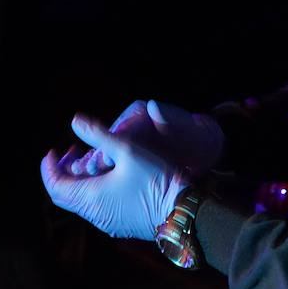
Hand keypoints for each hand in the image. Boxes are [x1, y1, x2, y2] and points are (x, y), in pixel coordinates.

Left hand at [41, 113, 189, 240]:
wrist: (185, 213)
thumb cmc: (157, 179)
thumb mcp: (127, 149)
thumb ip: (99, 135)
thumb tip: (75, 121)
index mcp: (90, 199)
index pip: (54, 186)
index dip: (48, 167)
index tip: (53, 150)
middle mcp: (95, 215)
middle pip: (64, 195)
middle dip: (61, 172)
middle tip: (70, 151)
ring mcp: (108, 223)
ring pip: (80, 202)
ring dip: (78, 180)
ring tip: (89, 158)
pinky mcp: (121, 225)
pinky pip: (95, 208)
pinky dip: (91, 190)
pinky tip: (107, 175)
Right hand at [82, 99, 223, 175]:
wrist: (200, 150)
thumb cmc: (193, 138)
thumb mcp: (185, 129)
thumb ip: (168, 119)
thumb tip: (153, 106)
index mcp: (139, 112)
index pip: (123, 128)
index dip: (113, 143)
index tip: (107, 157)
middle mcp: (130, 122)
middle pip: (111, 140)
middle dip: (100, 155)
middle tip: (90, 169)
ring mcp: (128, 138)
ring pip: (109, 151)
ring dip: (97, 163)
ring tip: (87, 176)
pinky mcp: (127, 153)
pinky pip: (114, 161)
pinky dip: (105, 170)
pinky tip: (96, 182)